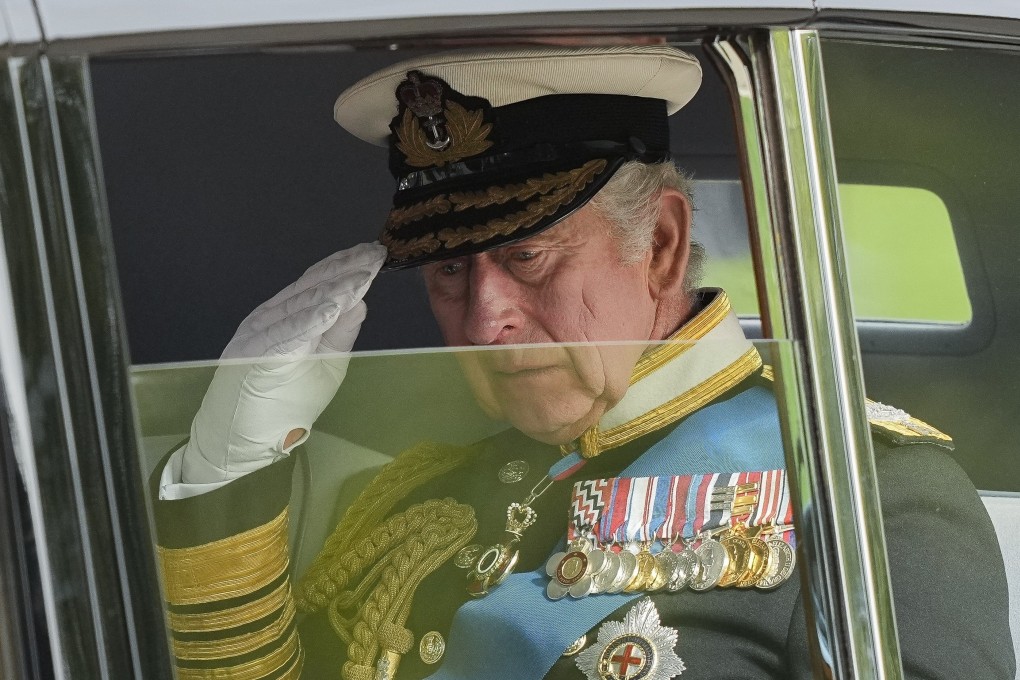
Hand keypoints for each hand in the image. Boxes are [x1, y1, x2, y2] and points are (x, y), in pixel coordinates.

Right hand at [181, 242, 386, 483]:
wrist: (238, 440)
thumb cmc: (281, 406)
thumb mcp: (325, 365)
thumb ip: (339, 333)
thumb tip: (360, 300)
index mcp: (283, 318)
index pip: (316, 286)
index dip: (344, 268)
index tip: (373, 254)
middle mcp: (267, 320)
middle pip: (310, 288)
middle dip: (345, 270)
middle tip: (374, 253)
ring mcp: (258, 336)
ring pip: (301, 306)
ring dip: (334, 289)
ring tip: (363, 275)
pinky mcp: (255, 357)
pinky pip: (287, 335)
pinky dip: (311, 319)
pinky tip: (334, 306)